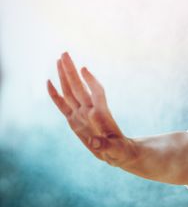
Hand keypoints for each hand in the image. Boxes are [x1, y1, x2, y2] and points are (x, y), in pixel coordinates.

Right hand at [47, 52, 136, 167]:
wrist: (118, 152)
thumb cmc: (119, 151)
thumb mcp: (115, 150)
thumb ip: (105, 145)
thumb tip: (94, 142)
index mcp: (101, 115)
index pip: (97, 93)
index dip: (91, 82)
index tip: (84, 69)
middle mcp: (89, 111)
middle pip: (79, 87)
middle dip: (71, 71)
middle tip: (65, 53)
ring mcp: (81, 114)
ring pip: (70, 91)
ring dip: (65, 76)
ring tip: (60, 60)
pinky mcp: (74, 121)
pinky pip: (62, 105)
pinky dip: (55, 94)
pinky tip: (49, 82)